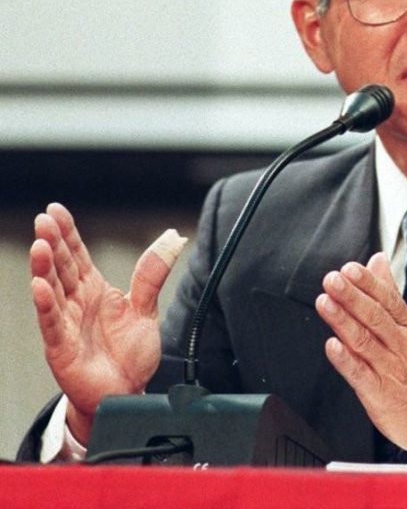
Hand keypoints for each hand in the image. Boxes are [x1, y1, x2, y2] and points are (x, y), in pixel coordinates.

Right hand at [29, 202, 185, 443]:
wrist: (127, 391)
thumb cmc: (130, 354)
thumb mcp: (146, 307)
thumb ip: (153, 274)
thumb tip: (172, 237)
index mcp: (95, 290)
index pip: (77, 255)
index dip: (67, 233)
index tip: (55, 210)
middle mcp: (76, 302)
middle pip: (61, 267)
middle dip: (52, 242)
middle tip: (45, 220)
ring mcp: (66, 323)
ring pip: (52, 290)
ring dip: (43, 268)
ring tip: (39, 245)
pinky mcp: (61, 347)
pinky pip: (52, 323)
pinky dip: (45, 305)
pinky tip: (39, 286)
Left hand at [315, 253, 406, 451]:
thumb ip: (390, 293)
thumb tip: (378, 260)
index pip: (388, 300)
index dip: (368, 283)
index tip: (349, 269)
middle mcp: (402, 346)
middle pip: (375, 317)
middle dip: (352, 296)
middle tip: (333, 280)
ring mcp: (391, 369)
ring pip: (364, 341)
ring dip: (343, 321)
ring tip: (325, 303)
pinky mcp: (379, 393)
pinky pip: (360, 374)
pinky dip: (345, 359)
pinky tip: (332, 345)